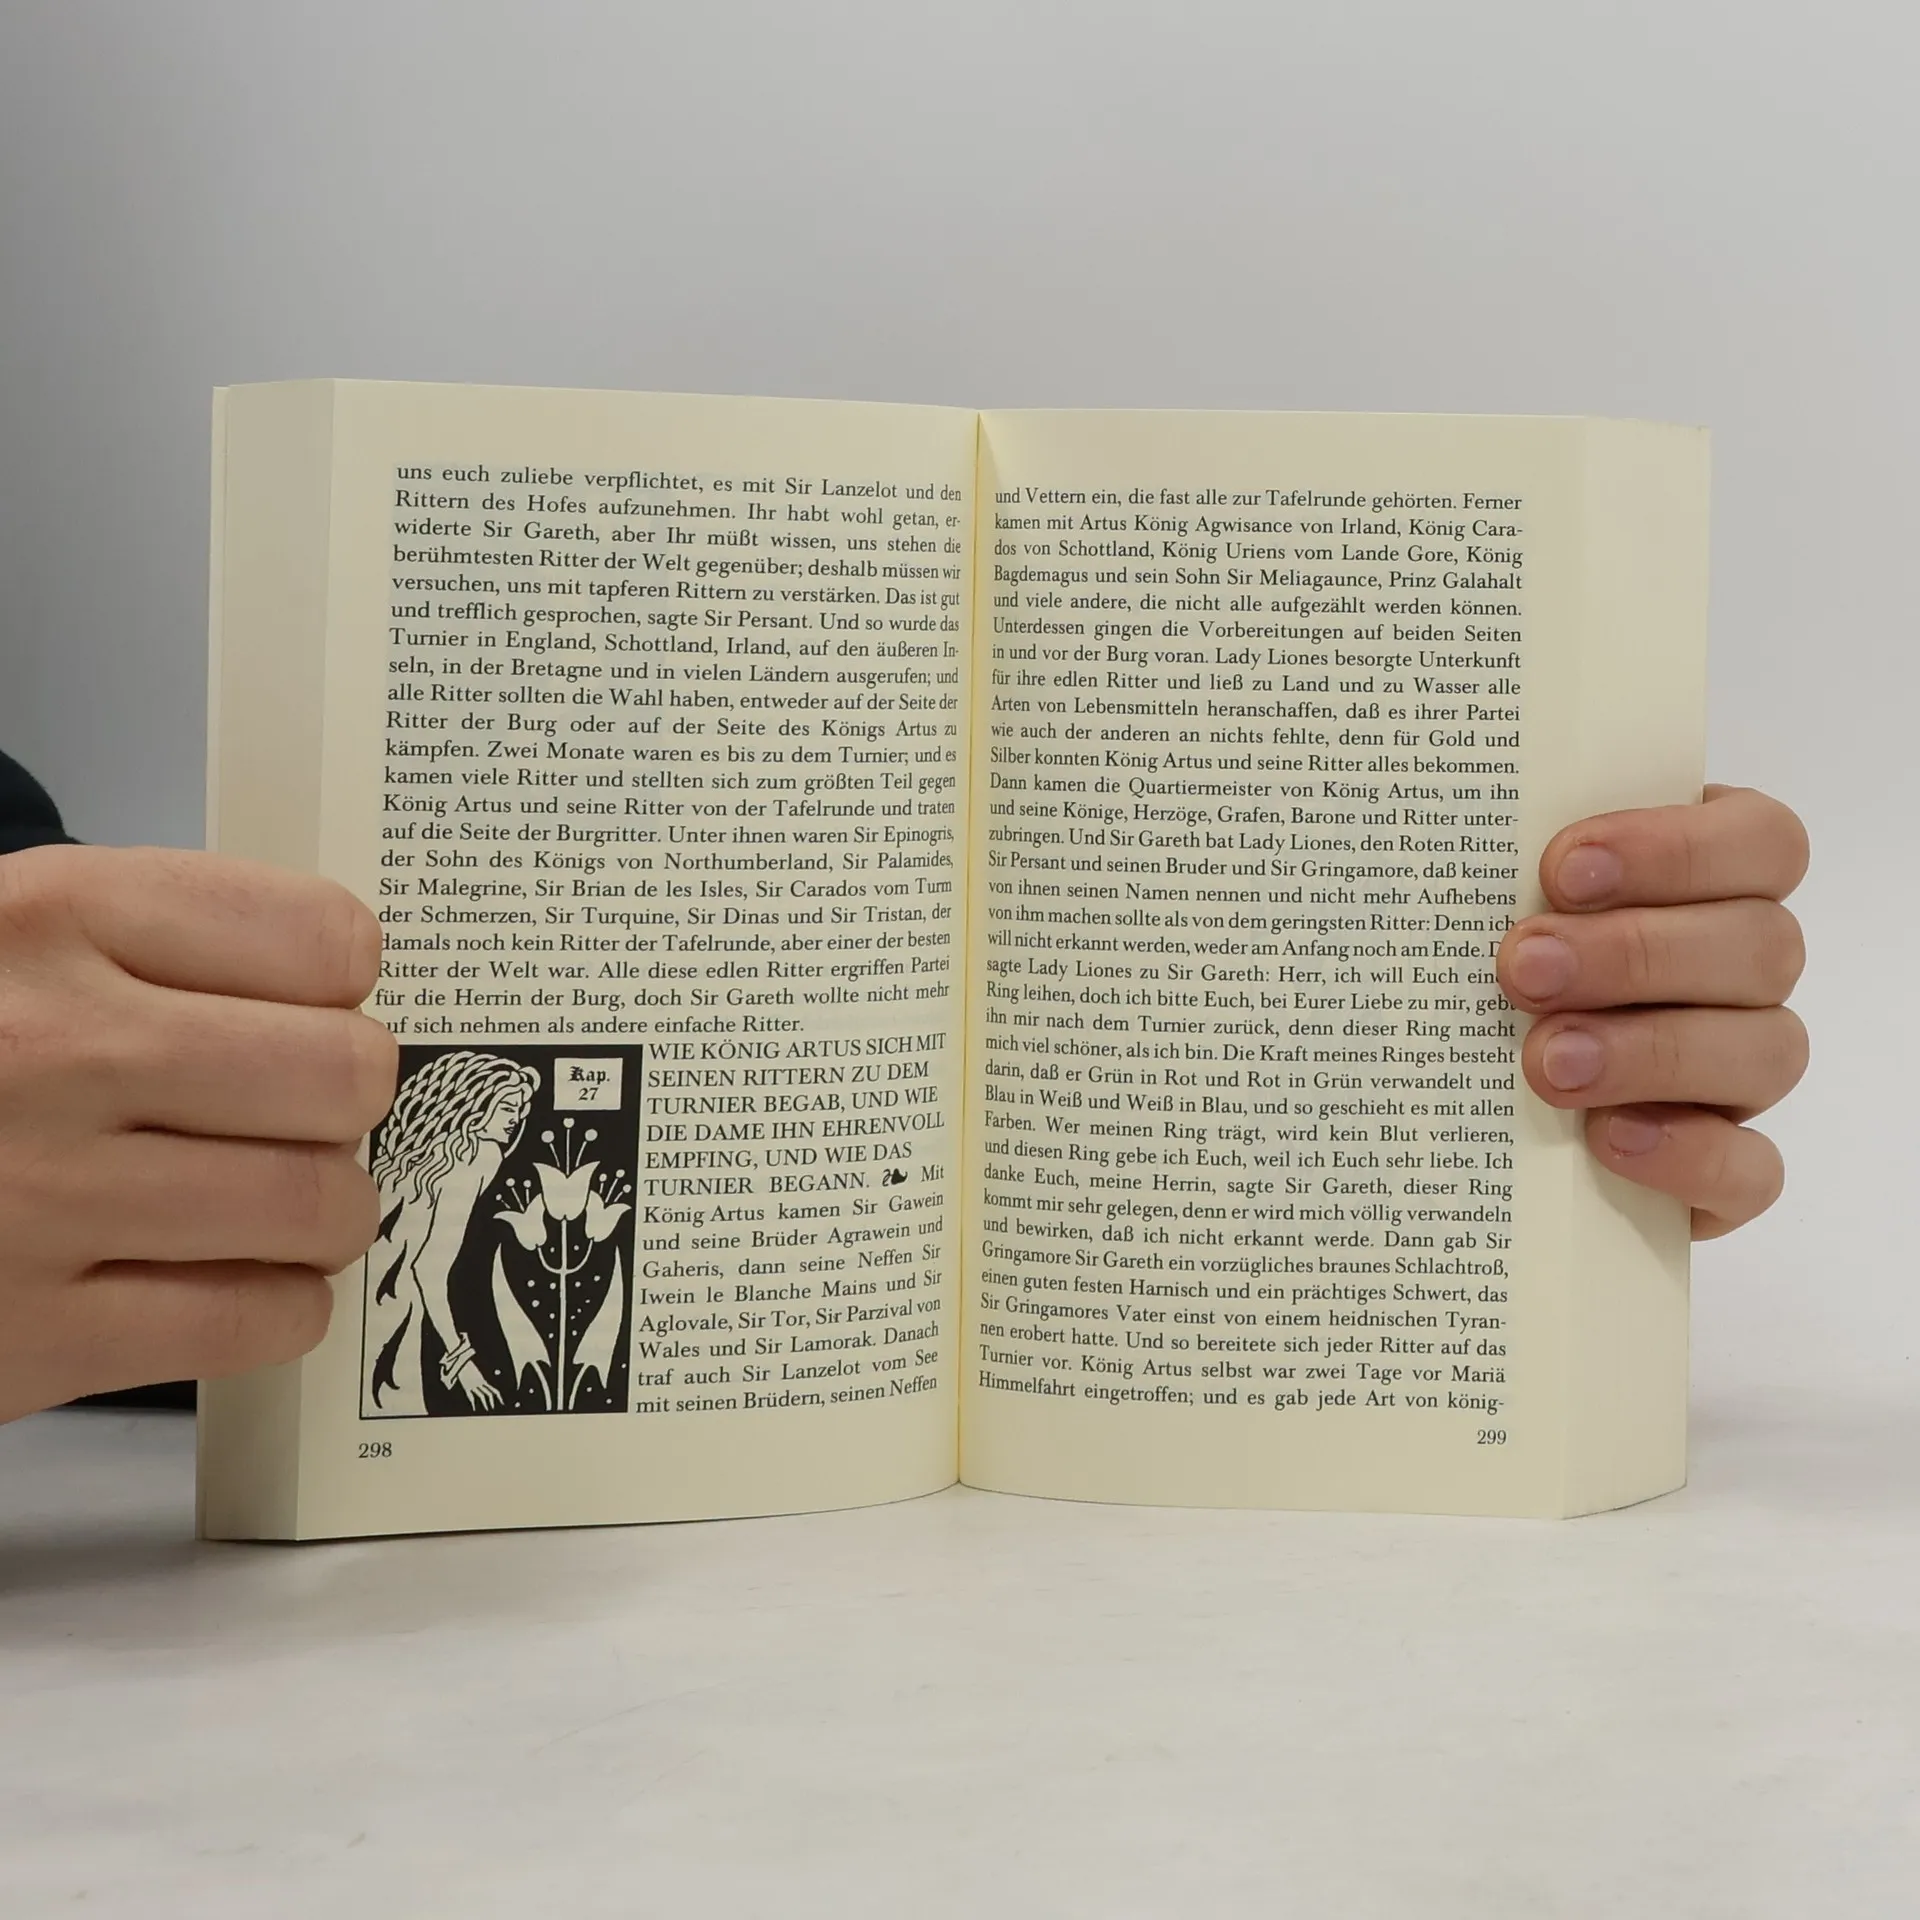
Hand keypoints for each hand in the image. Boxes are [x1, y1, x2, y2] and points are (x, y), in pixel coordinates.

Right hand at [0, 845, 396, 1419]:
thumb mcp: (13, 940)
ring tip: (271, 1201)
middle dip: (344, 1102)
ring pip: (320, 1204)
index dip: (337, 985)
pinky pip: (257, 1318)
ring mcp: (41, 1198)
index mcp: (52, 918)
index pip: (323, 939)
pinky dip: (278, 1306)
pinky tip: (233, 1278)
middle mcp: (54, 1050)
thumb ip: (160, 947)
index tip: (307, 1009)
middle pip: (345, 1076)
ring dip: (323, 1212)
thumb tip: (343, 993)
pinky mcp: (32, 1336)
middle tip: (300, 1115)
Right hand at [456, 1360, 502, 1409]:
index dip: (498, 1396)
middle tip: (494, 1409)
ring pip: (481, 1395)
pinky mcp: (466, 1386)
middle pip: (489, 1393)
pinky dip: (473, 1403)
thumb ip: (478, 1378)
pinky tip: (474, 1409)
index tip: (502, 1402)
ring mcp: (473, 1385)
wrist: (463, 1361)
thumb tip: (481, 1382)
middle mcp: (480, 1383)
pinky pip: (470, 1396)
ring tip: (487, 1410)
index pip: (493, 1390)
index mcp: (483, 1380)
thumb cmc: (468, 1365)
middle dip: (492, 1402)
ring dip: (485, 1403)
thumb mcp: (475, 1372)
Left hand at [1496, 786, 1807, 1238]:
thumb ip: (1497, 856)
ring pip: (1767, 1050)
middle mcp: (1746, 969)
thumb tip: (1429, 812)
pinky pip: (1753, 1170)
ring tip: (1543, 1062)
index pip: (1761, 841)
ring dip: (1652, 1052)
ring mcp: (1746, 1068)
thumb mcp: (1488, 893)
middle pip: (1761, 946)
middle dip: (1636, 955)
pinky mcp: (1727, 1163)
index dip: (1677, 850)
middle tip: (1522, 970)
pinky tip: (1607, 1138)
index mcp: (1715, 877)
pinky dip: (1690, 1155)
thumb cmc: (1481, 952)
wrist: (1452, 1093)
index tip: (1560, 869)